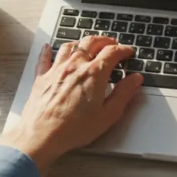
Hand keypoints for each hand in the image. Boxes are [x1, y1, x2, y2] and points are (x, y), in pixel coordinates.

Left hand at [0, 36, 142, 170]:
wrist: (41, 136)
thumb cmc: (73, 129)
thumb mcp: (108, 115)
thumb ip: (124, 94)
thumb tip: (135, 79)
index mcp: (93, 74)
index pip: (112, 53)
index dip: (123, 50)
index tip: (128, 52)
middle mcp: (75, 66)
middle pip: (91, 42)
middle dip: (104, 40)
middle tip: (112, 43)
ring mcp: (56, 70)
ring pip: (70, 46)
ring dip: (82, 42)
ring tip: (88, 44)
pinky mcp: (42, 78)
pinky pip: (45, 58)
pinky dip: (48, 50)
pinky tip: (48, 47)